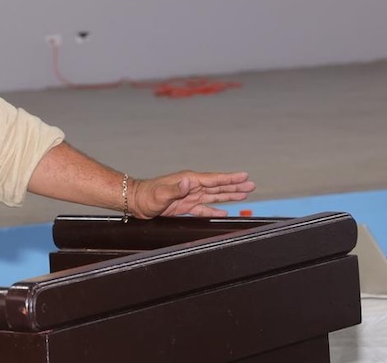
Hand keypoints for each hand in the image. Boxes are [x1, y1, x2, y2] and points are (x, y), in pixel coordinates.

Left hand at [133, 171, 254, 218]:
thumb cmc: (146, 196)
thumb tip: (188, 182)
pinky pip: (204, 208)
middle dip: (234, 185)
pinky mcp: (185, 206)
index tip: (244, 176)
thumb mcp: (160, 193)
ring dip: (229, 195)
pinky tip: (224, 211)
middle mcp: (191, 187)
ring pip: (214, 196)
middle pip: (218, 186)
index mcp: (188, 181)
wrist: (135, 202)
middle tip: (251, 185)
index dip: (229, 178)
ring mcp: (189, 197)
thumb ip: (175, 189)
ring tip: (244, 194)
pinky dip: (214, 209)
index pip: (213, 179)